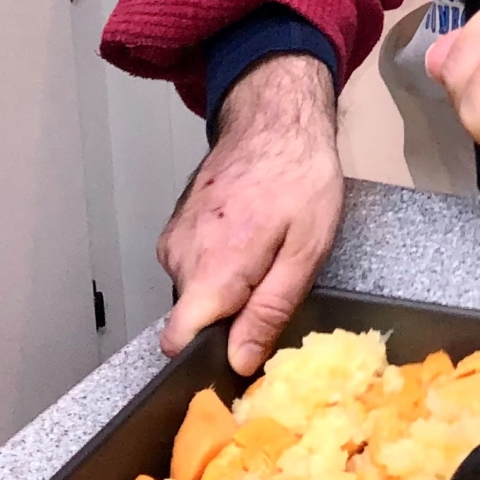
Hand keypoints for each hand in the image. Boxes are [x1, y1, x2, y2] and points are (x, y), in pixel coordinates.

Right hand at [158, 54, 343, 374]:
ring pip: (194, 293)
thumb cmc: (299, 178)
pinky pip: (193, 266)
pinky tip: (249, 239)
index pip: (177, 343)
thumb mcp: (306, 251)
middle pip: (193, 320)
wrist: (274, 118)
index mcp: (211, 270)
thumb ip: (269, 311)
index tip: (240, 352)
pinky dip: (218, 265)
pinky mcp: (177, 227)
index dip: (208, 357)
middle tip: (272, 286)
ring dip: (227, 288)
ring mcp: (174, 239)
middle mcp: (180, 257)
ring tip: (265, 255)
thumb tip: (239, 362)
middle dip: (229, 319)